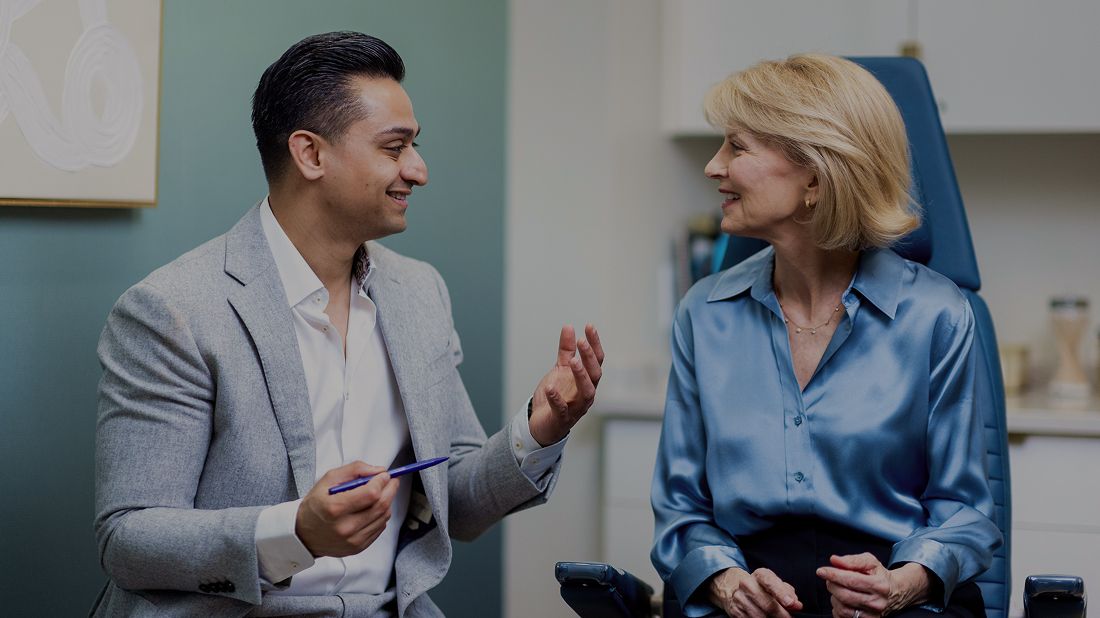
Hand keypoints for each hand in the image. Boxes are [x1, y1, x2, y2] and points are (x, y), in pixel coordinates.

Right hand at [295, 461, 399, 557]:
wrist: (303, 534)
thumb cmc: (316, 505)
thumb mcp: (329, 479)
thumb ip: (355, 470)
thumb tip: (378, 470)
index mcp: (335, 508)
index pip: (371, 494)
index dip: (382, 481)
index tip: (384, 474)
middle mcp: (345, 527)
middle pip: (381, 505)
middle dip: (390, 489)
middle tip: (390, 480)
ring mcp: (353, 540)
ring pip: (384, 516)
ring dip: (387, 502)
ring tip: (379, 494)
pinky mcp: (358, 547)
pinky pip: (380, 527)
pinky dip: (381, 515)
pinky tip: (372, 509)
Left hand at [528, 324, 604, 445]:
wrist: (542, 424)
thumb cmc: (556, 396)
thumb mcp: (560, 369)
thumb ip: (566, 351)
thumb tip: (569, 327)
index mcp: (587, 380)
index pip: (597, 360)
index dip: (595, 343)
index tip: (589, 326)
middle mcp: (586, 394)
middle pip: (595, 374)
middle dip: (589, 357)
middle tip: (582, 341)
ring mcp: (576, 407)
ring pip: (586, 392)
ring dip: (581, 376)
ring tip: (573, 361)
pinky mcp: (562, 419)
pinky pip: (561, 409)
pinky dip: (557, 399)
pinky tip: (550, 388)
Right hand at [708, 567, 802, 617]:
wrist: (735, 590)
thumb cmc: (762, 588)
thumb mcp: (775, 585)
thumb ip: (788, 593)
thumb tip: (796, 605)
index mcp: (760, 575)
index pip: (770, 582)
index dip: (781, 593)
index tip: (791, 604)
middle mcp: (747, 584)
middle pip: (768, 604)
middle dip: (782, 615)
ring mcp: (739, 598)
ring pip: (761, 616)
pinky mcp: (735, 611)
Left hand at [816, 554, 929, 617]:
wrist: (894, 592)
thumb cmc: (878, 574)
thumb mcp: (869, 561)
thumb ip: (852, 560)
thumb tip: (834, 560)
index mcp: (880, 585)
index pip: (851, 580)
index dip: (833, 575)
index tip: (821, 571)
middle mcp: (877, 602)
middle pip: (845, 595)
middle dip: (832, 585)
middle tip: (830, 578)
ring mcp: (873, 615)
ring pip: (843, 609)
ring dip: (834, 597)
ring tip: (838, 588)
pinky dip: (837, 608)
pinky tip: (841, 599)